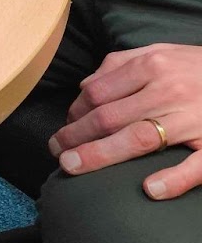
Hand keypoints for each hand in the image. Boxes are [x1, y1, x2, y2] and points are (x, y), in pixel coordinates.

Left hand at [48, 44, 201, 199]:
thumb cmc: (200, 67)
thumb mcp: (163, 52)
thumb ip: (122, 64)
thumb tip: (86, 86)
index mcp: (153, 65)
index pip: (98, 92)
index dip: (75, 112)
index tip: (65, 127)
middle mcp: (169, 90)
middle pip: (109, 116)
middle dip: (75, 136)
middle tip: (55, 152)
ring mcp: (193, 119)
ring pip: (138, 139)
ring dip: (100, 156)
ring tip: (72, 168)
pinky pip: (195, 166)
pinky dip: (173, 179)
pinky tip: (150, 190)